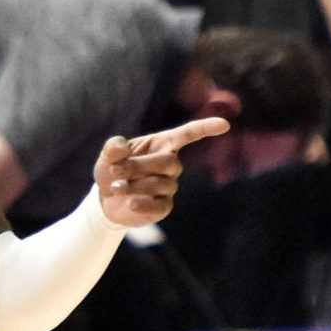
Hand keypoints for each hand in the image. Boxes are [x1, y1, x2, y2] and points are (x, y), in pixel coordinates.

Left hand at [94, 118, 229, 225]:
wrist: (106, 200)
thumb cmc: (112, 171)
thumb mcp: (107, 156)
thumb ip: (113, 148)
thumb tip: (122, 148)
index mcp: (162, 144)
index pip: (188, 134)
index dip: (205, 128)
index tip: (224, 124)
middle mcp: (171, 164)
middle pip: (167, 162)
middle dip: (137, 166)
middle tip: (114, 171)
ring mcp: (169, 186)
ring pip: (160, 184)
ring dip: (133, 185)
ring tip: (115, 187)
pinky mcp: (164, 206)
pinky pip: (160, 204)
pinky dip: (142, 203)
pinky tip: (130, 203)